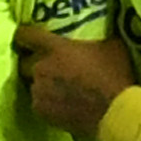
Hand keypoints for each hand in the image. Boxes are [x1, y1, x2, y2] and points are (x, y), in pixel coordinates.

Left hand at [12, 22, 136, 136]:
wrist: (116, 112)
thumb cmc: (115, 75)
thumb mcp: (112, 46)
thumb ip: (97, 36)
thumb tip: (102, 28)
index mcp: (55, 48)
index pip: (26, 35)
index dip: (24, 35)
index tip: (26, 37)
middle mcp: (40, 67)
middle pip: (24, 62)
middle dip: (33, 63)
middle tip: (49, 66)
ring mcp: (38, 91)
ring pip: (32, 84)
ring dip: (41, 84)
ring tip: (57, 89)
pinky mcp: (41, 111)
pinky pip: (37, 103)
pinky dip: (46, 103)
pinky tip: (60, 104)